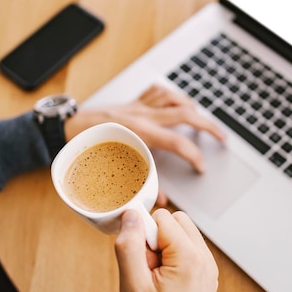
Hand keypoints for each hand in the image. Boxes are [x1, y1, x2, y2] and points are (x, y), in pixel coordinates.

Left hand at [64, 84, 224, 172]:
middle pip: (186, 114)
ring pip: (174, 98)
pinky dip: (171, 96)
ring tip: (202, 119)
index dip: (194, 156)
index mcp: (140, 133)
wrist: (68, 128)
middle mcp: (143, 115)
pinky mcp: (134, 101)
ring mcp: (139, 106)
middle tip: (222, 137)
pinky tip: (177, 102)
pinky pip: (158, 91)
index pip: (178, 143)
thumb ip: (142, 184)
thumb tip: (159, 200)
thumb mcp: (115, 169)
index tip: (202, 167)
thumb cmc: (88, 146)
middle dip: (208, 126)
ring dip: (192, 107)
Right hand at [115, 209, 217, 291]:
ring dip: (164, 249)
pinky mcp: (205, 278)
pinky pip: (188, 252)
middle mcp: (206, 260)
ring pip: (182, 235)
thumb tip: (131, 215)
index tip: (140, 260)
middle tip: (146, 270)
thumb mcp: (132, 286)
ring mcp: (208, 270)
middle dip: (156, 238)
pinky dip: (172, 260)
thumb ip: (129, 245)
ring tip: (154, 280)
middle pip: (176, 221)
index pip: (163, 216)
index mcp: (190, 258)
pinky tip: (163, 285)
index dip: (144, 235)